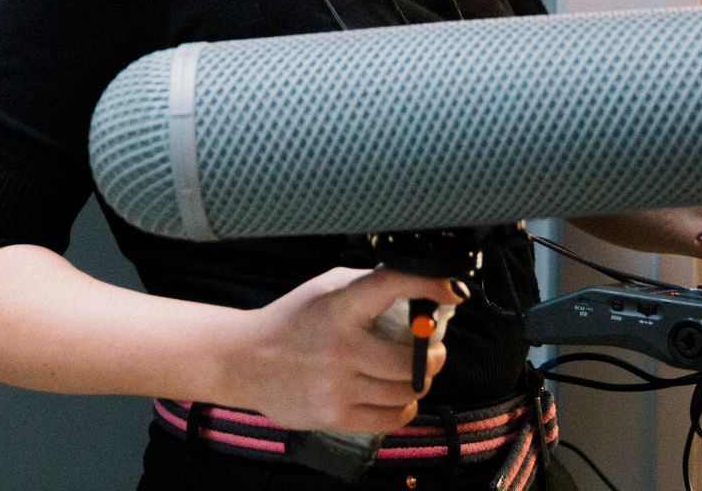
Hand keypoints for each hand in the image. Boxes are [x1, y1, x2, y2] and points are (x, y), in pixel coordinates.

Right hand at [221, 266, 463, 431]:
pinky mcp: (334, 415)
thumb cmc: (292, 319)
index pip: (392, 286)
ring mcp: (337, 385)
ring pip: (407, 391)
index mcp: (338, 305)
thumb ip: (368, 284)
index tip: (456, 290)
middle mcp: (340, 347)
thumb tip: (419, 285)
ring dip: (420, 382)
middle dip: (434, 356)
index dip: (430, 284)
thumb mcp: (325, 289)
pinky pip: (391, 418)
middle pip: (413, 359)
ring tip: (414, 373)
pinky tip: (400, 396)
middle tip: (433, 350)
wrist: (246, 360)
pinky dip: (405, 408)